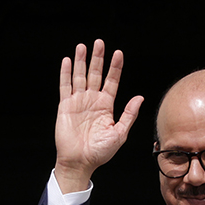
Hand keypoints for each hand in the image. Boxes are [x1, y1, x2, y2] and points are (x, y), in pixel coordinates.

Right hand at [54, 40, 142, 193]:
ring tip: (82, 46)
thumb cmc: (100, 152)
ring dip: (81, 61)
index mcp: (106, 105)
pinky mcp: (65, 106)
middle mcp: (92, 100)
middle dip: (98, 58)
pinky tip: (67, 61)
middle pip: (96, 74)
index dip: (115, 67)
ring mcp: (78, 102)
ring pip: (80, 76)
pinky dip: (65, 73)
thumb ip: (129, 115)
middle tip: (100, 42)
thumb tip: (139, 98)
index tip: (118, 53)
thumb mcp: (119, 133)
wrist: (80, 162)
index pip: (112, 81)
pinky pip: (65, 86)